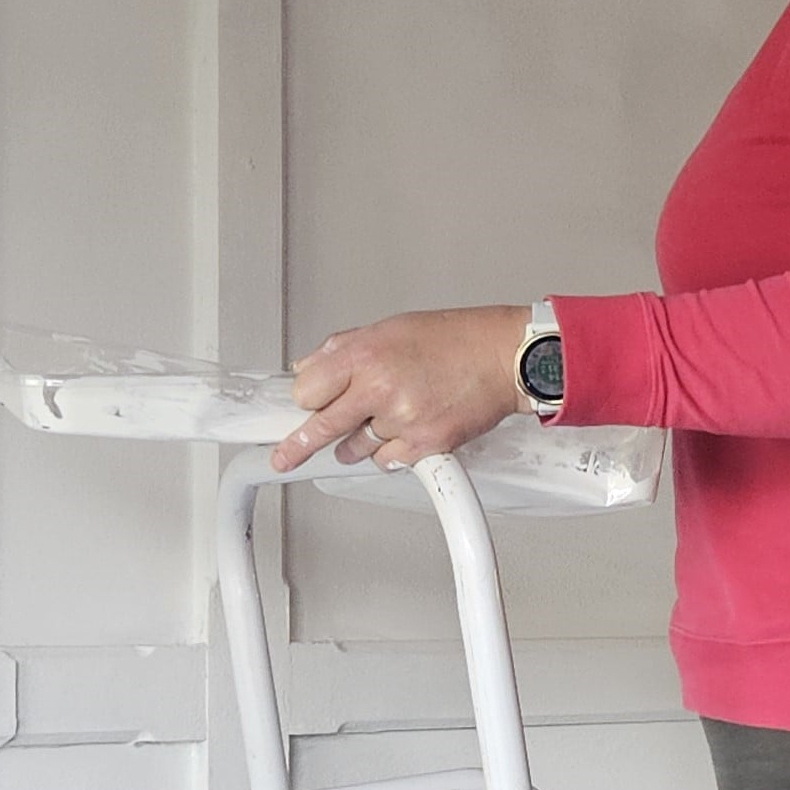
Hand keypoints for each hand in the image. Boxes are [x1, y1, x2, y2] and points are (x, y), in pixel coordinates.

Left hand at [271, 305, 529, 473]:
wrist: (505, 358)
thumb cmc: (456, 339)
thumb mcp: (390, 327)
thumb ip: (343, 349)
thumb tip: (310, 369)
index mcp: (365, 354)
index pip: (306, 390)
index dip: (307, 398)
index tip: (300, 408)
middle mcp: (379, 388)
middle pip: (320, 428)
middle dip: (300, 444)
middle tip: (284, 458)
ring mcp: (402, 420)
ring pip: (356, 448)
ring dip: (360, 441)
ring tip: (383, 420)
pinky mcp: (425, 445)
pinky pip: (388, 461)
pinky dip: (393, 452)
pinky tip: (408, 430)